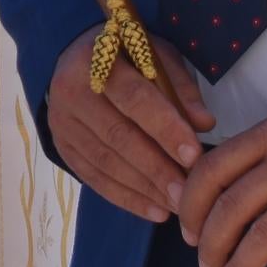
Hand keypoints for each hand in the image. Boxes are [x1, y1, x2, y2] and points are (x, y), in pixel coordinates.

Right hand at [43, 22, 214, 224]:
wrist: (73, 58)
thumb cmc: (125, 55)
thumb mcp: (155, 55)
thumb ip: (179, 87)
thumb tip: (204, 124)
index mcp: (97, 60)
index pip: (134, 99)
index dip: (164, 128)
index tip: (193, 156)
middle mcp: (71, 91)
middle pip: (118, 136)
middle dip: (156, 169)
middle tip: (187, 195)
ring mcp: (61, 122)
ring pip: (105, 162)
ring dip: (144, 188)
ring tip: (177, 207)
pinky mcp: (61, 145)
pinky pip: (94, 177)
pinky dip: (126, 197)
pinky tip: (154, 211)